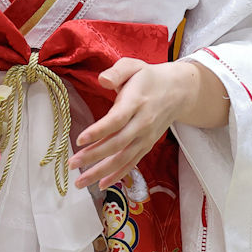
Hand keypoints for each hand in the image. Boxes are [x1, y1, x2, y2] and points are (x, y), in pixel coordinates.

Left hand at [71, 59, 230, 190]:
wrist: (179, 90)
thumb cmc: (148, 77)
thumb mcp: (133, 66)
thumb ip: (117, 72)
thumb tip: (103, 80)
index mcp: (136, 102)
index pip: (116, 120)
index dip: (98, 131)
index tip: (80, 140)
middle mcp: (142, 123)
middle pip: (117, 144)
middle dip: (93, 157)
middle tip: (72, 164)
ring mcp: (145, 137)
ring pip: (123, 159)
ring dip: (101, 172)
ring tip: (81, 182)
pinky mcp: (147, 145)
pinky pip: (131, 163)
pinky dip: (117, 175)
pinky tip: (101, 185)